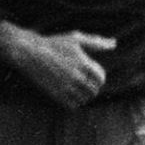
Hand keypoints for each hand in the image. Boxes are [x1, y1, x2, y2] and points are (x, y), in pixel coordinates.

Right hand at [0, 22, 115, 109]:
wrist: (29, 52)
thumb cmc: (54, 43)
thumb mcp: (76, 38)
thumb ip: (97, 42)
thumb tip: (114, 44)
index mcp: (83, 63)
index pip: (101, 78)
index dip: (99, 78)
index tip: (94, 75)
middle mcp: (76, 77)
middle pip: (94, 90)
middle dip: (93, 87)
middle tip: (87, 83)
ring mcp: (65, 87)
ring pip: (84, 99)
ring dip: (84, 96)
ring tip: (79, 89)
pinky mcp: (55, 94)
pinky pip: (72, 105)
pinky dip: (75, 102)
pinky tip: (71, 94)